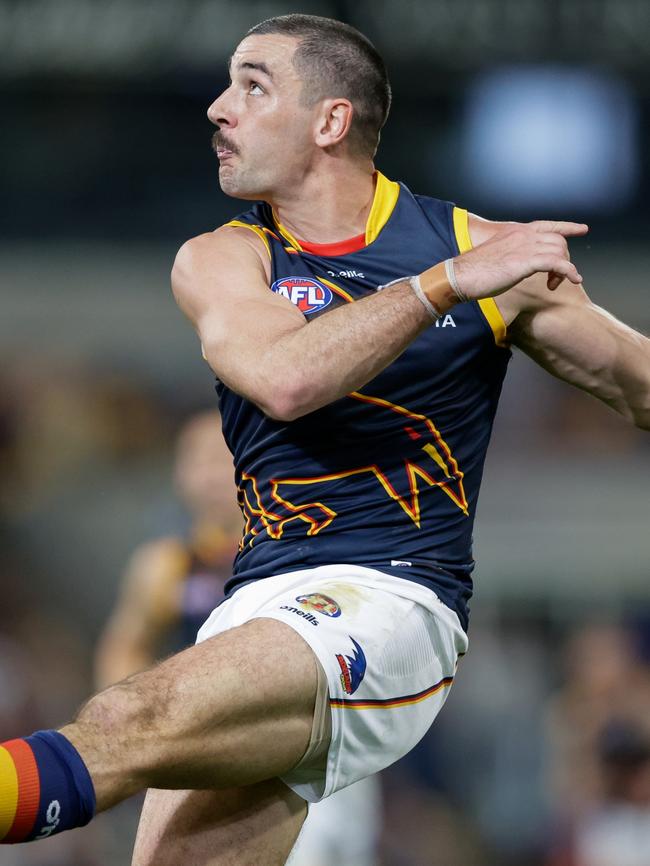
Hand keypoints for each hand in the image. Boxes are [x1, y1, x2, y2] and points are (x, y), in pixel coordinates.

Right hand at [452, 220, 588, 300]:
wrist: (461, 275)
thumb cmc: (473, 271)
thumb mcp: (496, 256)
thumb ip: (511, 254)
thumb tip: (517, 264)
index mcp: (516, 232)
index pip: (548, 225)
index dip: (567, 227)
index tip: (581, 229)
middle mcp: (524, 235)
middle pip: (558, 241)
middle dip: (563, 260)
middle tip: (553, 280)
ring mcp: (526, 246)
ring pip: (560, 251)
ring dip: (564, 270)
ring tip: (553, 285)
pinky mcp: (526, 261)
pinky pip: (558, 263)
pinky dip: (569, 272)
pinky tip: (573, 280)